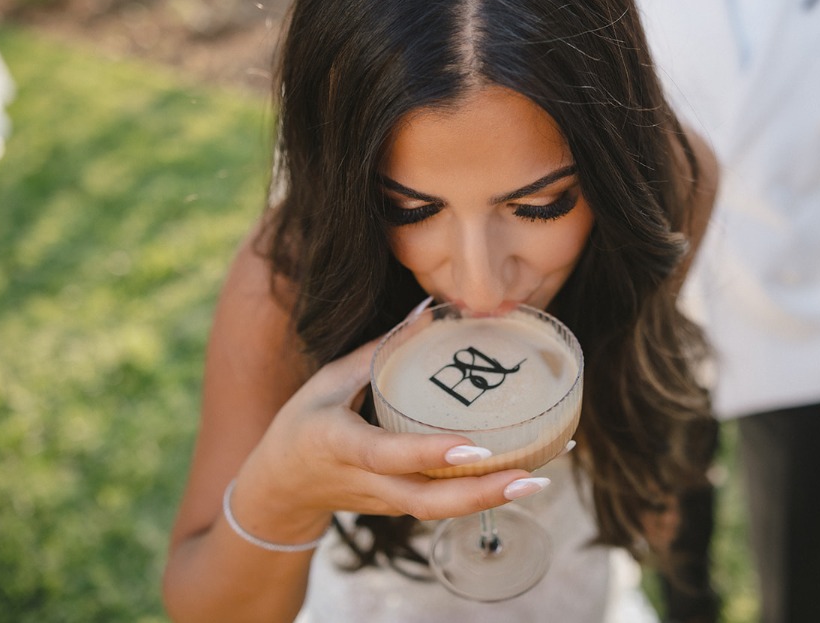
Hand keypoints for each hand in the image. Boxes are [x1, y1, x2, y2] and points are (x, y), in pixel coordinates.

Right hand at [232, 339, 533, 540]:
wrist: (279, 490)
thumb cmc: (304, 424)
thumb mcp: (330, 380)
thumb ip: (381, 349)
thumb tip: (430, 309)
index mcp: (341, 445)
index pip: (389, 454)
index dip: (430, 452)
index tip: (472, 447)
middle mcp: (367, 482)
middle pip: (427, 500)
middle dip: (480, 494)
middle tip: (530, 477)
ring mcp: (385, 502)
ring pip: (440, 510)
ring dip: (490, 499)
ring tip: (540, 478)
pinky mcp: (400, 508)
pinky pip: (443, 505)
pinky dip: (481, 495)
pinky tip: (522, 475)